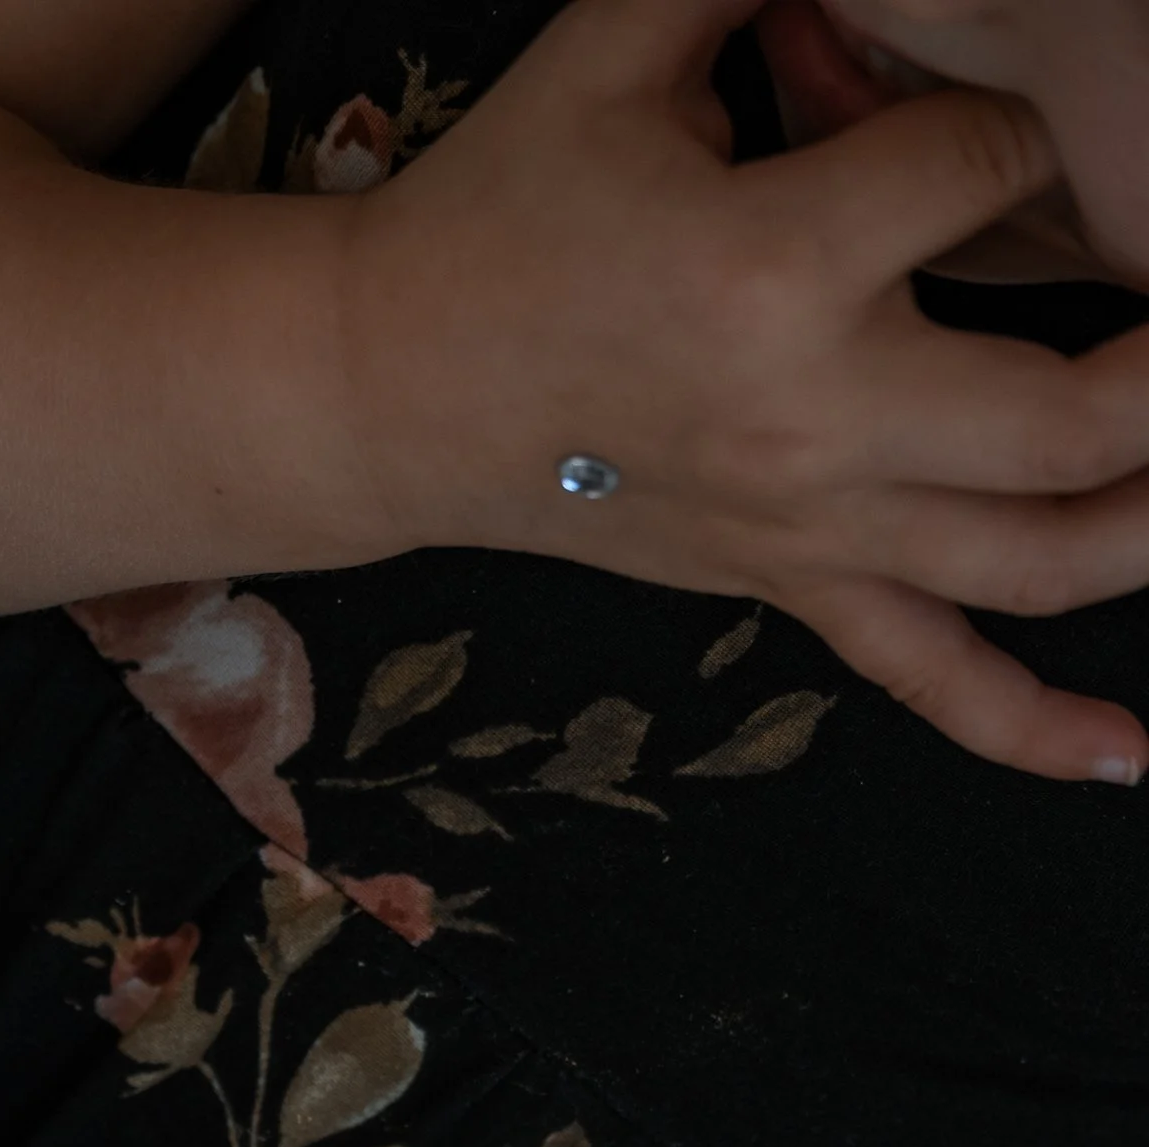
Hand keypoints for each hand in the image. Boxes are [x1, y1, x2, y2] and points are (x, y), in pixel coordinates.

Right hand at [339, 0, 1148, 779]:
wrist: (390, 385)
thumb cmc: (505, 208)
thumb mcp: (625, 42)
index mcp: (773, 267)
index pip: (992, 167)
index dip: (1033, 117)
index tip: (1007, 109)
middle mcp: (811, 421)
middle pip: (1072, 415)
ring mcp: (808, 527)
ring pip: (1036, 564)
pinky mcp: (789, 588)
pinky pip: (928, 683)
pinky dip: (1032, 730)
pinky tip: (1128, 756)